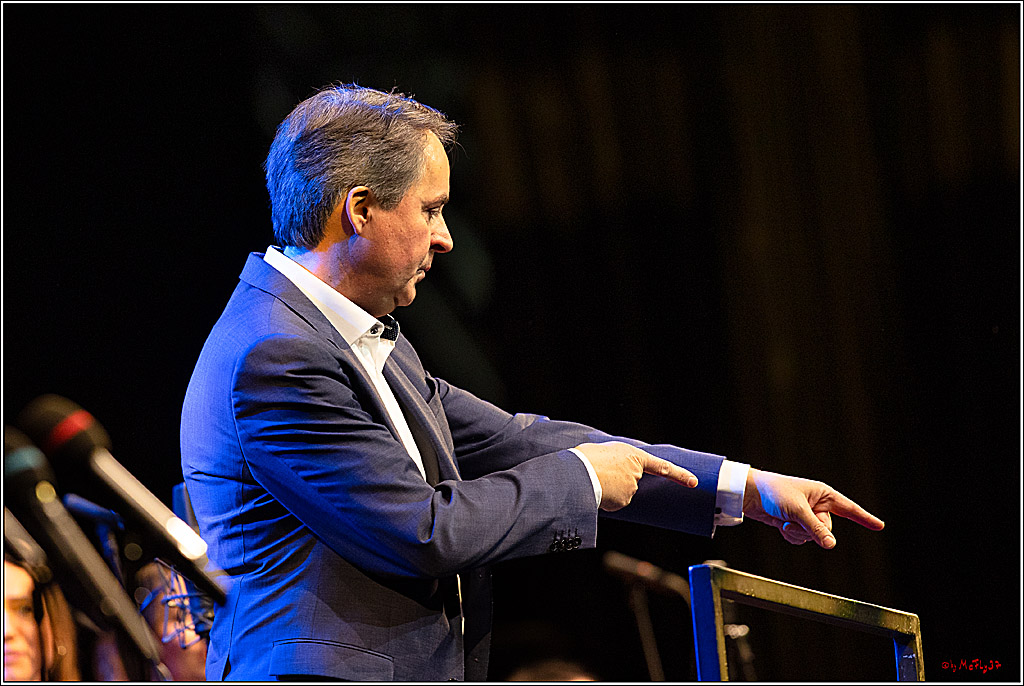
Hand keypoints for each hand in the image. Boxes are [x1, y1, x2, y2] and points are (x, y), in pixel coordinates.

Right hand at [575, 441, 697, 510]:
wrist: (578, 472)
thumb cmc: (586, 458)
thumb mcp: (604, 451)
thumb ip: (617, 460)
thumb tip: (614, 472)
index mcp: (633, 455)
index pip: (662, 466)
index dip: (679, 474)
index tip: (694, 482)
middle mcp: (636, 473)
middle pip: (632, 481)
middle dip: (620, 481)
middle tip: (603, 475)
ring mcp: (631, 489)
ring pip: (622, 493)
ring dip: (611, 490)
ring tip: (594, 481)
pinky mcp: (623, 502)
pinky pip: (615, 502)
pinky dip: (606, 499)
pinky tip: (597, 491)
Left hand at [743, 468, 884, 548]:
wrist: (750, 494)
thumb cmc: (774, 493)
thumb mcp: (797, 511)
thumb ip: (815, 528)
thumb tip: (832, 544)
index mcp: (823, 494)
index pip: (849, 508)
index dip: (864, 518)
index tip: (880, 526)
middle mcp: (817, 505)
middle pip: (827, 529)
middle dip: (810, 529)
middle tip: (794, 517)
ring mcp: (806, 516)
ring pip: (813, 537)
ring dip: (797, 532)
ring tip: (784, 518)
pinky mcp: (795, 523)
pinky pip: (801, 539)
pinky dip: (790, 535)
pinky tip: (780, 524)